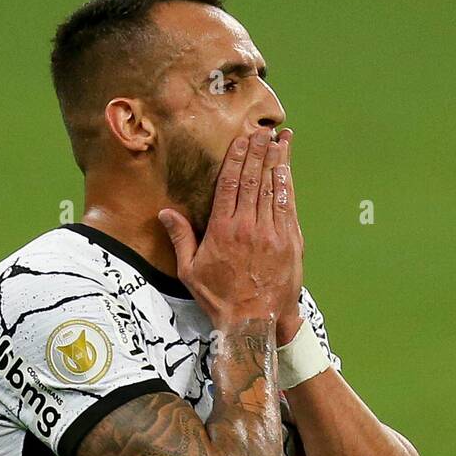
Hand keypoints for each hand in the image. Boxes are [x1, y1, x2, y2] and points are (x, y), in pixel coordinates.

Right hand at [158, 127, 303, 333]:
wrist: (253, 323)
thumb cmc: (219, 299)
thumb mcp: (190, 272)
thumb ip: (180, 238)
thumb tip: (165, 213)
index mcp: (223, 230)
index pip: (231, 183)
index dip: (237, 158)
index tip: (241, 140)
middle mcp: (249, 227)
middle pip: (254, 179)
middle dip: (258, 152)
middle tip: (263, 132)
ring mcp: (272, 234)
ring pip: (274, 188)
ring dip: (276, 162)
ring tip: (279, 141)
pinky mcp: (290, 243)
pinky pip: (288, 206)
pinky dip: (287, 185)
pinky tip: (286, 171)